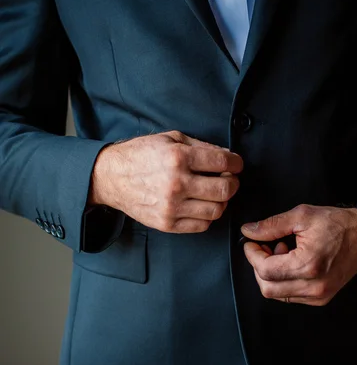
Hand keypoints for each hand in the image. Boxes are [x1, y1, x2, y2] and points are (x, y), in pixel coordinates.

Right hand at [88, 131, 242, 232]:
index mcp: (179, 158)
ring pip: (217, 210)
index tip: (236, 164)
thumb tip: (227, 156)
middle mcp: (177, 183)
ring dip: (222, 201)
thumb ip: (201, 146)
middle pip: (225, 189)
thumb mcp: (170, 139)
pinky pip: (202, 225)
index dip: (236, 163)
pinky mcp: (167, 223)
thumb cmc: (141, 155)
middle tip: (228, 179)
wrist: (111, 177)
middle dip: (233, 183)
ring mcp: (172, 207)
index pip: (223, 162)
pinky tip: (201, 205)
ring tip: (214, 193)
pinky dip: (208, 216)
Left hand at [241, 204, 356, 305]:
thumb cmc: (340, 225)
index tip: (251, 243)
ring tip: (283, 253)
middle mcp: (314, 286)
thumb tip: (249, 231)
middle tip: (265, 248)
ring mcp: (318, 295)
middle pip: (267, 287)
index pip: (265, 270)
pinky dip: (283, 281)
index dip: (252, 255)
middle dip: (259, 266)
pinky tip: (292, 263)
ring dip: (271, 274)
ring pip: (277, 294)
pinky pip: (290, 296)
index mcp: (308, 265)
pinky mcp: (321, 298)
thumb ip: (271, 225)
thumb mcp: (302, 216)